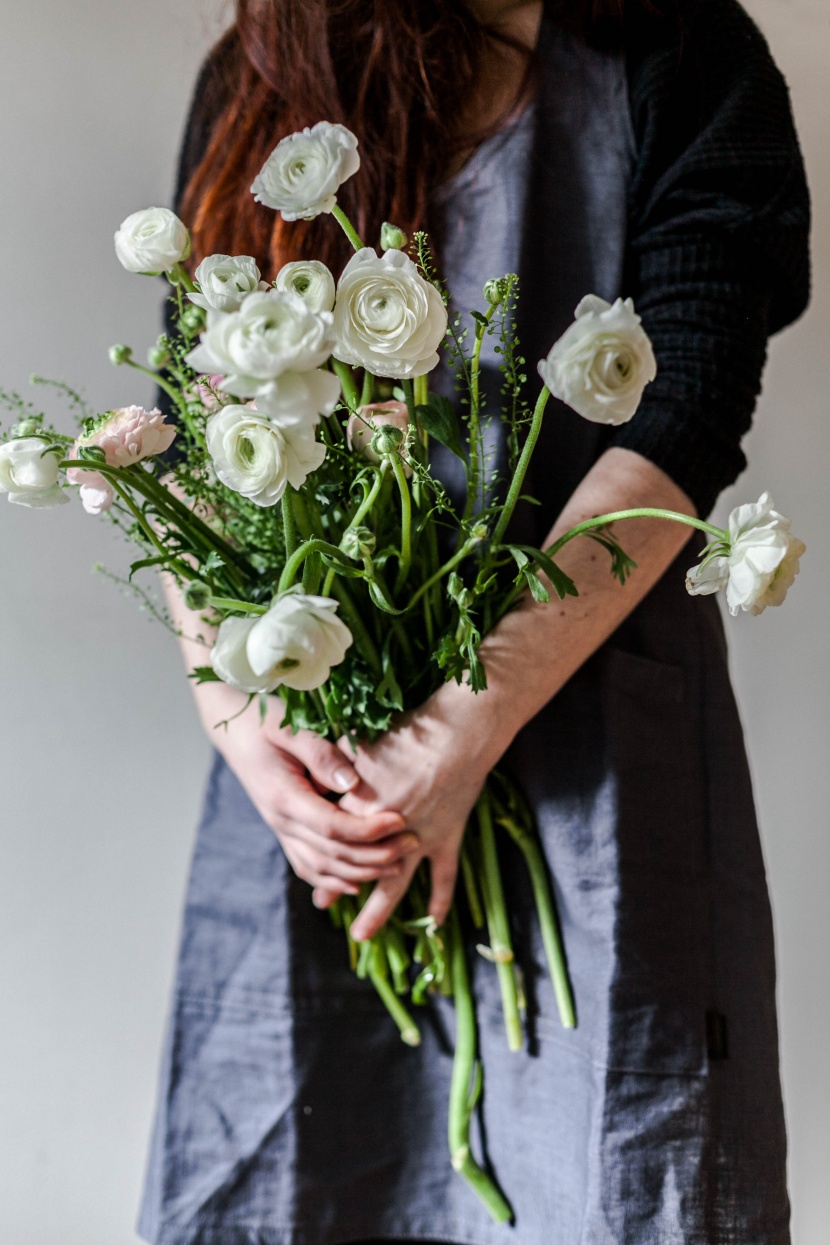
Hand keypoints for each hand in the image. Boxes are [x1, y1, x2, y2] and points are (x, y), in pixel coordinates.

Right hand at [206, 689, 417, 898]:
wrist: (234, 733)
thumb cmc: (263, 722)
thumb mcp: (290, 729)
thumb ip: (320, 754)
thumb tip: (351, 782)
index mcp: (283, 796)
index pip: (331, 826)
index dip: (368, 829)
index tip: (401, 820)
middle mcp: (280, 821)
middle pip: (331, 854)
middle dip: (375, 855)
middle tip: (413, 843)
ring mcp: (281, 830)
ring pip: (321, 868)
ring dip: (361, 873)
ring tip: (398, 866)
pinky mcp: (285, 832)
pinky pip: (308, 867)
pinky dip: (334, 880)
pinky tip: (358, 883)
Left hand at [329, 685, 501, 939]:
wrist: (459, 732)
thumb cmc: (409, 730)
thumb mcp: (362, 742)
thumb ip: (336, 761)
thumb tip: (314, 771)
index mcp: (360, 805)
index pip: (331, 835)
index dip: (316, 853)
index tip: (303, 863)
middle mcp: (385, 830)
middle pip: (355, 867)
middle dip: (337, 887)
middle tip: (321, 904)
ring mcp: (419, 838)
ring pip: (394, 884)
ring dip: (376, 911)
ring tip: (360, 935)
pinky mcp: (447, 837)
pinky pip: (444, 876)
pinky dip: (439, 900)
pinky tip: (434, 925)